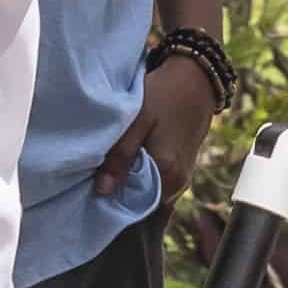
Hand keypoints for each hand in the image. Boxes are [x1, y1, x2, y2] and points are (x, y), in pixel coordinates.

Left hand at [102, 52, 220, 199]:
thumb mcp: (137, 120)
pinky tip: (130, 161)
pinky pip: (159, 182)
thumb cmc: (164, 95)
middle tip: (97, 178)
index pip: (135, 208)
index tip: (92, 191)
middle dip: (120, 194)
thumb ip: (121, 156)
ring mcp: (183, 177)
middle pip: (143, 202)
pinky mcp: (183, 168)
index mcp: (167, 173)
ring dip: (132, 184)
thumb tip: (102, 191)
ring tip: (112, 168)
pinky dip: (143, 176)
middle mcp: (178, 182)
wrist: (196, 79)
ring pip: (150, 192)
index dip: (112, 201)